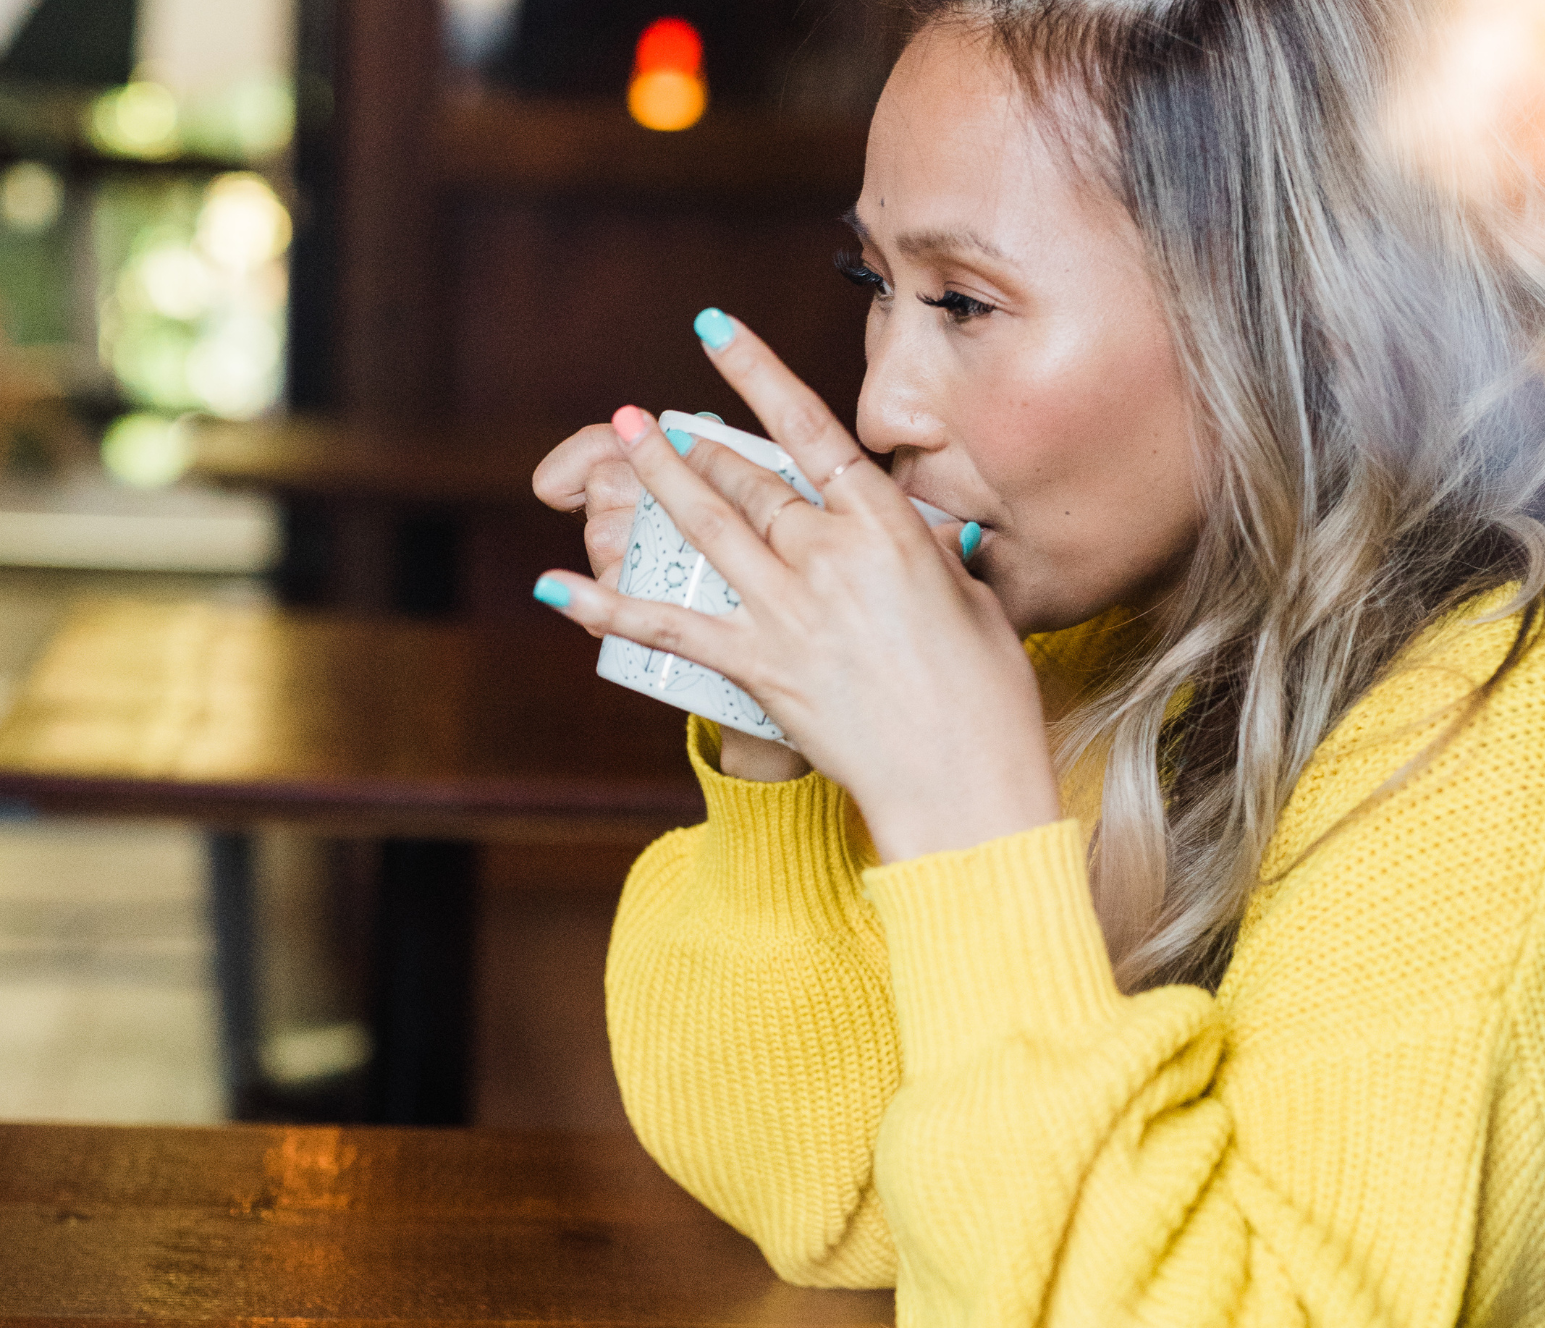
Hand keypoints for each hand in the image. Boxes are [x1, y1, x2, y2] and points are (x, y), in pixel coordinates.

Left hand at [531, 313, 1060, 862]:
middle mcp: (831, 556)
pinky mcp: (760, 667)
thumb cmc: (987, 694)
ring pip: (705, 528)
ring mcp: (789, 611)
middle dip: (697, 446)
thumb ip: (930, 554)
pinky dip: (608, 606)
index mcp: (888, 528)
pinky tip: (556, 586)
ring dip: (655, 481)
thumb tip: (918, 530)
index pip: (811, 430)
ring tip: (620, 442)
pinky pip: (669, 628)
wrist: (964, 779)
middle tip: (652, 422)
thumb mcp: (972, 598)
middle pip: (749, 482)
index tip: (715, 331)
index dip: (757, 373)